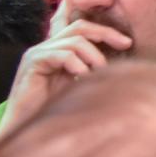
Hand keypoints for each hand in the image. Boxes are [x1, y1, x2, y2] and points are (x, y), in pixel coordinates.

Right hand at [0, 1, 132, 137]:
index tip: (129, 42)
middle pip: (81, 27)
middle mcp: (47, 47)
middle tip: (126, 44)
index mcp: (59, 50)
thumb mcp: (80, 86)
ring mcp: (38, 53)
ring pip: (75, 41)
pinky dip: (78, 66)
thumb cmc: (55, 112)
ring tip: (100, 74)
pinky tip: (83, 79)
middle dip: (106, 33)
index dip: (106, 30)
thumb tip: (122, 64)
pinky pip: (63, 55)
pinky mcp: (33, 62)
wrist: (26, 130)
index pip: (82, 27)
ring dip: (94, 56)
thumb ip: (93, 71)